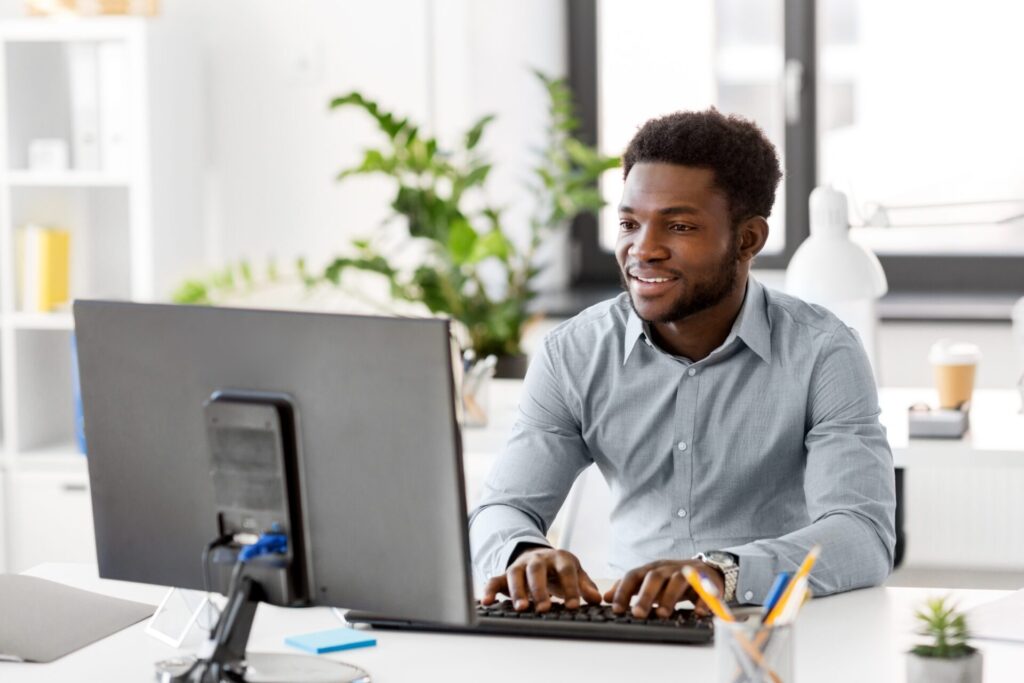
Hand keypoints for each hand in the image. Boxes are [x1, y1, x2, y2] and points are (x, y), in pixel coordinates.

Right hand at [481, 547, 602, 612]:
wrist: (540, 556)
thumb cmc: (560, 570)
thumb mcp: (576, 574)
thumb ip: (585, 586)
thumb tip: (597, 599)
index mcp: (559, 558)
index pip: (566, 570)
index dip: (570, 587)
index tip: (574, 606)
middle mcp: (537, 559)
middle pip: (537, 570)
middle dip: (540, 589)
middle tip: (545, 608)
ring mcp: (520, 565)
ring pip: (515, 574)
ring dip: (517, 591)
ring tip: (521, 609)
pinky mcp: (505, 574)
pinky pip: (494, 580)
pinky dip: (489, 590)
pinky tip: (487, 602)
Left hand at [603, 560, 724, 618]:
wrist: (706, 570)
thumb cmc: (672, 579)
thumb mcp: (649, 580)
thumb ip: (629, 588)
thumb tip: (607, 597)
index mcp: (652, 569)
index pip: (634, 576)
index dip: (624, 591)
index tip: (616, 608)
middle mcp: (668, 568)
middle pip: (655, 577)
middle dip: (645, 596)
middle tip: (638, 614)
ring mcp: (687, 573)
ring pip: (678, 581)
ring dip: (669, 597)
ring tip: (662, 615)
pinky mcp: (706, 581)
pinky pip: (705, 589)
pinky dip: (702, 601)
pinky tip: (697, 613)